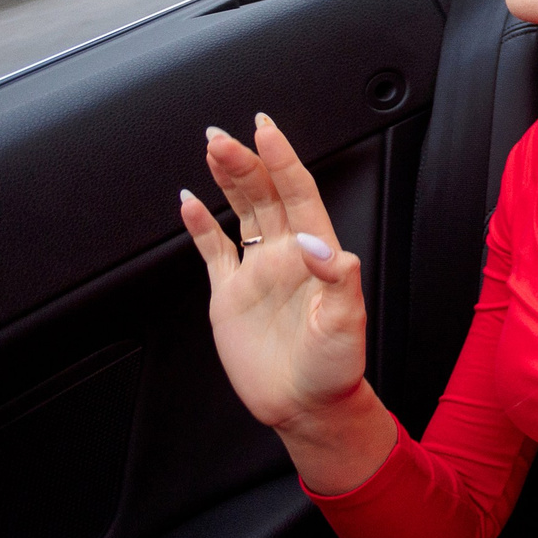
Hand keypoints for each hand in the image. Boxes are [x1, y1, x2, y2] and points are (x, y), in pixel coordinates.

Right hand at [178, 114, 367, 435]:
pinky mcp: (231, 295)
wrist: (307, 406)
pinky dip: (201, 226)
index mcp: (316, 254)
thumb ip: (338, 280)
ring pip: (241, 212)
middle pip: (265, 195)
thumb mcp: (347, 323)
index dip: (283, 161)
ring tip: (212, 148)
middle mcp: (286, 256)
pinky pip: (214, 251)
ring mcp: (257, 272)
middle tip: (222, 136)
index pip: (299, 194)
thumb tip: (316, 244)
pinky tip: (189, 201)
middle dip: (245, 162)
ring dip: (227, 180)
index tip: (267, 132)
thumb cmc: (335, 368)